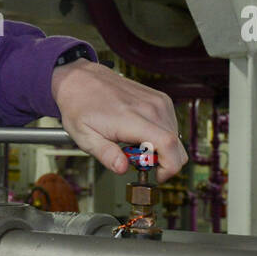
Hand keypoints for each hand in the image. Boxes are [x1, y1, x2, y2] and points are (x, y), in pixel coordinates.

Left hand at [50, 61, 188, 182]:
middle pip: (176, 145)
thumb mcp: (85, 137)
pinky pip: (171, 125)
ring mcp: (158, 101)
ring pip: (175, 137)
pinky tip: (139, 134)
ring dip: (161, 149)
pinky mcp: (160, 99)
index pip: (168, 145)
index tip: (157, 177)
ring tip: (134, 146)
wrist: (81, 79)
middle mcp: (151, 108)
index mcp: (132, 119)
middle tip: (139, 163)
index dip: (169, 167)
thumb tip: (122, 169)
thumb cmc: (80, 107)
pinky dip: (161, 136)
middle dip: (164, 162)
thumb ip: (106, 155)